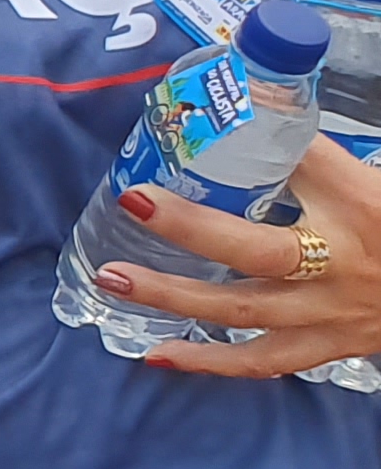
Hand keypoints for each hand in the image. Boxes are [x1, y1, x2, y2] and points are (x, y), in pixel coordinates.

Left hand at [113, 140, 380, 378]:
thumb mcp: (366, 180)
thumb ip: (310, 153)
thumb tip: (247, 107)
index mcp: (360, 205)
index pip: (306, 165)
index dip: (257, 143)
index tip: (200, 125)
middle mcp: (342, 261)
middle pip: (258, 249)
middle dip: (191, 226)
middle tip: (132, 201)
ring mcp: (331, 311)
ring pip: (244, 309)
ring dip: (174, 296)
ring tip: (113, 279)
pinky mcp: (327, 345)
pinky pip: (259, 361)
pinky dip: (208, 361)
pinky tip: (157, 354)